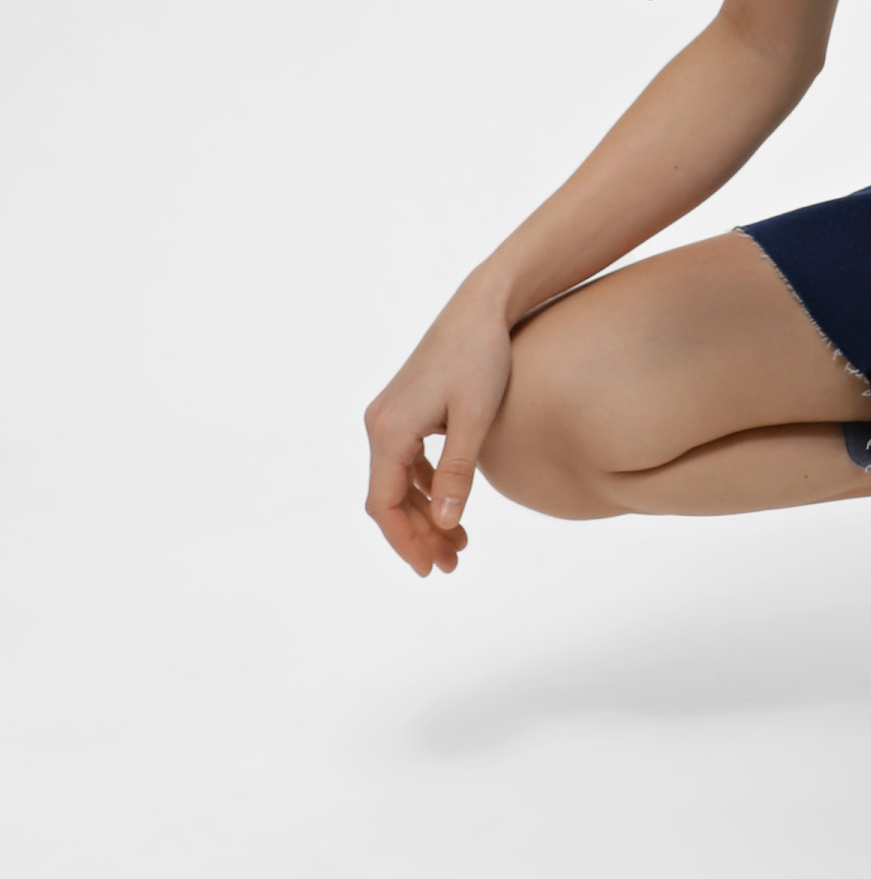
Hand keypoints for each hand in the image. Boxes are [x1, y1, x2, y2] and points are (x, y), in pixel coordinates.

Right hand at [363, 291, 514, 576]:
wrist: (482, 308)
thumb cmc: (482, 358)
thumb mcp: (475, 420)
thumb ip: (458, 473)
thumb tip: (445, 524)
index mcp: (389, 430)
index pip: (384, 504)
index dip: (404, 542)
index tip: (429, 570)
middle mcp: (380, 424)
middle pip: (389, 498)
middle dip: (418, 535)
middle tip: (451, 566)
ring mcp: (391, 416)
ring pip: (399, 483)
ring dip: (425, 516)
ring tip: (459, 546)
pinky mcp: (408, 411)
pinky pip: (409, 463)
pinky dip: (428, 490)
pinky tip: (454, 508)